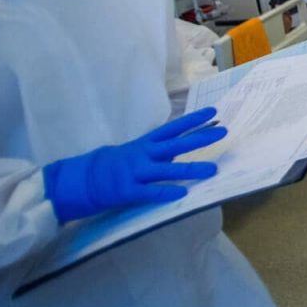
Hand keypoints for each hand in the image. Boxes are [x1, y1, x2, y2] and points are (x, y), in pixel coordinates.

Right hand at [43, 107, 223, 223]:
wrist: (84, 179)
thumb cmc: (118, 164)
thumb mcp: (139, 150)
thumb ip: (162, 148)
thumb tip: (188, 144)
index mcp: (146, 143)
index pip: (173, 128)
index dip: (193, 120)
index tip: (213, 112)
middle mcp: (143, 155)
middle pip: (175, 145)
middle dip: (199, 138)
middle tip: (222, 133)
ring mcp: (135, 172)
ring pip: (167, 170)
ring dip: (191, 170)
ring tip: (213, 170)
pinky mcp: (127, 191)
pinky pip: (150, 192)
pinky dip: (166, 193)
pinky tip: (182, 195)